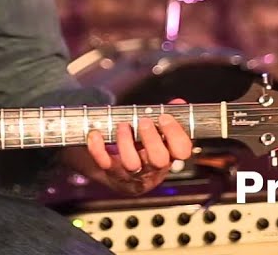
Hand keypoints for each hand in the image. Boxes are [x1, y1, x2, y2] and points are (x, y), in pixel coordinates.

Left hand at [74, 99, 193, 196]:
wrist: (122, 174)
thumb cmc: (145, 149)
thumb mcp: (159, 135)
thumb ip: (169, 117)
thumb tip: (178, 103)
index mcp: (169, 156)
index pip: (182, 151)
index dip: (176, 134)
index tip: (164, 117)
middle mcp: (153, 169)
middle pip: (158, 160)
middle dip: (151, 138)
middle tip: (144, 122)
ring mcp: (132, 174)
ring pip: (132, 164)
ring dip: (126, 141)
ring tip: (122, 125)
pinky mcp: (112, 174)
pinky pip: (105, 164)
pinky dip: (98, 149)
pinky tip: (95, 134)